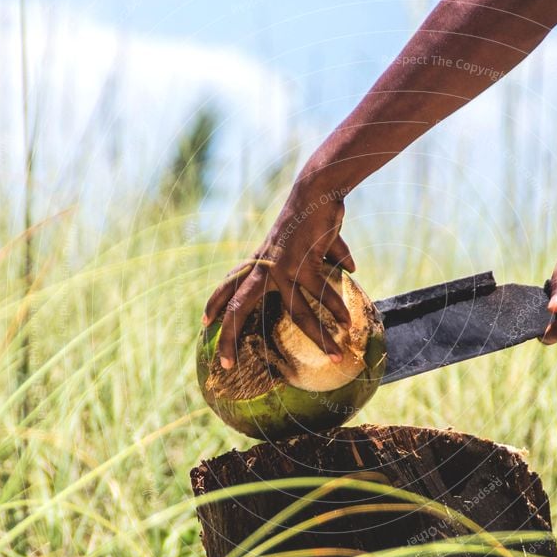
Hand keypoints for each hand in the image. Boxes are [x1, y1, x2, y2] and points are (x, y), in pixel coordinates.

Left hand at [203, 185, 355, 368]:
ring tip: (335, 355)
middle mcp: (264, 269)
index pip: (230, 284)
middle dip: (229, 337)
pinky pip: (323, 295)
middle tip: (223, 364)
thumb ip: (329, 258)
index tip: (205, 322)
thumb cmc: (312, 216)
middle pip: (241, 309)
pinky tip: (349, 324)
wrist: (315, 192)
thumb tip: (351, 268)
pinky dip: (338, 309)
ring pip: (299, 313)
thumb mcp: (313, 243)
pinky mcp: (303, 265)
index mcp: (260, 262)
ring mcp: (282, 269)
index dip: (216, 303)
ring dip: (320, 337)